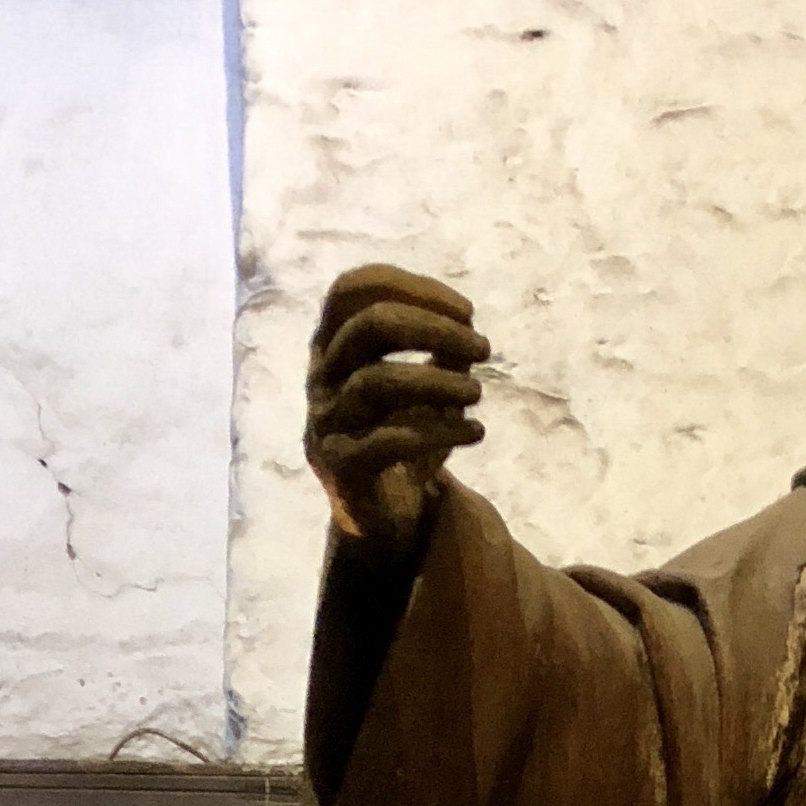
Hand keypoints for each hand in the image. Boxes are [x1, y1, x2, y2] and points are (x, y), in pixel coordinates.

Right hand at [306, 262, 488, 566]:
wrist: (381, 519)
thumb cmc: (403, 439)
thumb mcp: (426, 388)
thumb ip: (441, 353)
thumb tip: (466, 329)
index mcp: (332, 346)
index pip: (353, 290)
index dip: (410, 287)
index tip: (467, 311)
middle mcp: (321, 378)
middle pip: (368, 325)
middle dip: (433, 328)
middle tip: (483, 349)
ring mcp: (326, 423)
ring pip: (377, 382)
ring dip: (439, 381)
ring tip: (478, 394)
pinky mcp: (344, 469)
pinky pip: (391, 441)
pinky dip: (441, 432)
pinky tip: (475, 432)